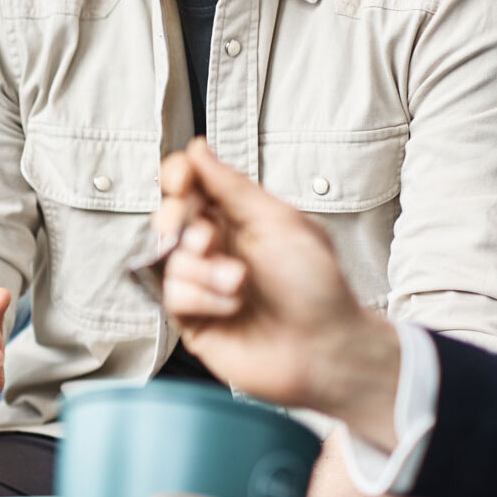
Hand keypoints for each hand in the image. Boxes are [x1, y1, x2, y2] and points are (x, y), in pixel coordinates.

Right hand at [155, 139, 398, 436]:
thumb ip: (232, 186)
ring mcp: (201, 283)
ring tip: (240, 284)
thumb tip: (198, 148)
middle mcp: (215, 248)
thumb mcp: (280, 222)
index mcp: (238, 219)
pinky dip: (202, 298)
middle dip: (181, 224)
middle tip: (208, 238)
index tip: (183, 178)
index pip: (190, 186)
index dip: (178, 177)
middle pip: (168, 217)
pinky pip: (171, 295)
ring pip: (167, 258)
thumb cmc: (316, 285)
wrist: (328, 348)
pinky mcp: (192, 318)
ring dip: (204, 270)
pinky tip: (232, 306)